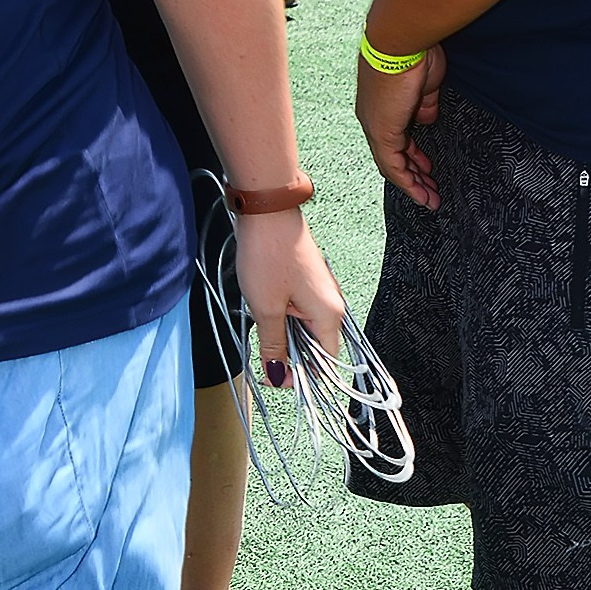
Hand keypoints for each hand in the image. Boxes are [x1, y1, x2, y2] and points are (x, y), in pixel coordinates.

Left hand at [232, 209, 347, 387]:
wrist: (266, 210)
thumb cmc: (269, 256)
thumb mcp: (266, 308)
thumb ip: (273, 345)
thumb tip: (279, 376)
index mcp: (329, 315)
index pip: (327, 361)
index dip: (302, 376)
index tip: (276, 378)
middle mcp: (330, 305)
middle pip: (315, 346)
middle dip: (289, 354)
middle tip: (261, 351)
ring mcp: (319, 292)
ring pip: (303, 328)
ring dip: (282, 334)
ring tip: (260, 322)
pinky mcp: (306, 282)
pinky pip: (297, 311)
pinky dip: (280, 316)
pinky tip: (262, 309)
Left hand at [355, 44, 445, 208]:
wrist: (402, 41)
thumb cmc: (415, 54)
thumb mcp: (425, 85)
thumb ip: (425, 105)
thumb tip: (428, 118)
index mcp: (383, 105)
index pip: (395, 138)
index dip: (412, 155)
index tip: (427, 168)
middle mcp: (373, 118)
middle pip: (392, 155)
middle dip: (414, 175)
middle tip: (431, 190)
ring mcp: (375, 126)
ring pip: (391, 164)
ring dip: (412, 184)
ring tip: (430, 199)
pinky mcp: (381, 132)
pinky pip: (392, 165)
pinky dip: (408, 182)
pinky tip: (422, 192)